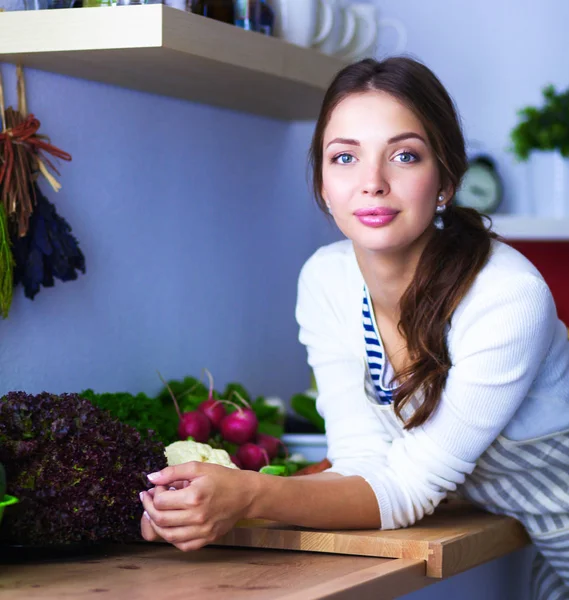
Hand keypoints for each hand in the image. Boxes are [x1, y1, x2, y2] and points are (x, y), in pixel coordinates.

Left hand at [139, 462, 255, 551]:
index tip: (157, 487)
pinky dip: (172, 538)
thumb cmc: (222, 478)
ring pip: (168, 535)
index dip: (153, 493)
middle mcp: (197, 517)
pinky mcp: (207, 539)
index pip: (160, 501)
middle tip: (149, 499)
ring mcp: (203, 531)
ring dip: (157, 524)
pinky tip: (171, 525)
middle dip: (149, 509)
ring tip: (157, 513)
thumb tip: (151, 478)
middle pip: (160, 519)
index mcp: (194, 497)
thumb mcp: (198, 468)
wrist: (245, 494)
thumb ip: (172, 472)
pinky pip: (182, 545)